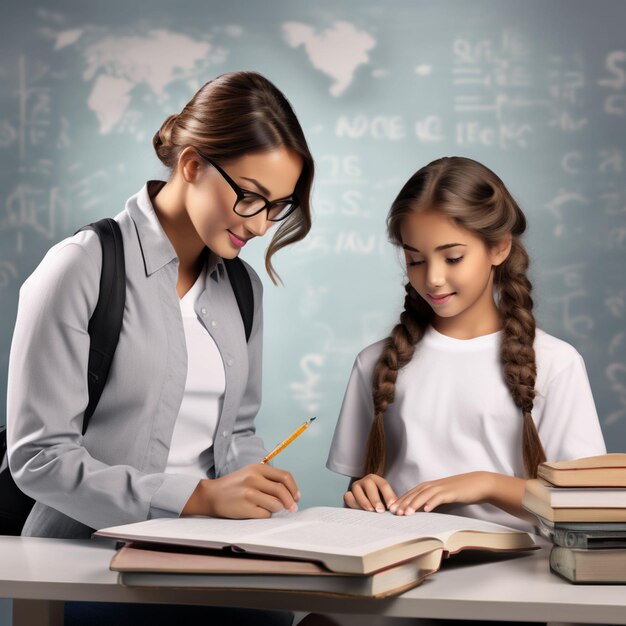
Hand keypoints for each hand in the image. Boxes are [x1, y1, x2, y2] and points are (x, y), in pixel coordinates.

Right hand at [182, 464, 299, 518]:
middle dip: (291, 502)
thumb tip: (290, 494)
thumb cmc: (235, 485)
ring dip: (277, 509)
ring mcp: (249, 493)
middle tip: (293, 508)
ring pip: (276, 504)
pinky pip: (266, 514)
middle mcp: (254, 479)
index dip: (294, 488)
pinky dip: (266, 515)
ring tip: (269, 508)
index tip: (297, 497)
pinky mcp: (245, 507)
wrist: (212, 494)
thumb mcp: (251, 474)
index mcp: (258, 468)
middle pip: (282, 491)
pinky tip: (258, 512)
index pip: (284, 476)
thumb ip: (269, 480)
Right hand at [344, 474, 397, 512]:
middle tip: (381, 510)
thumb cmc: (382, 502)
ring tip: (371, 511)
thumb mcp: (387, 500)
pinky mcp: (348, 494)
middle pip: (369, 485)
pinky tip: (358, 509)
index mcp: (377, 480)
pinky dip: (352, 502)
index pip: (383, 485)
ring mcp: (356, 486)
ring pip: (357, 490)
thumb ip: (391, 502)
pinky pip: (348, 497)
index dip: (388, 495)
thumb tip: (398, 509)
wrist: (369, 504)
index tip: (391, 506)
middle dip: (375, 499)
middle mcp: (366, 481)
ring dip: (364, 501)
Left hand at [389, 471, 493, 514]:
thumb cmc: (460, 491)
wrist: (478, 484)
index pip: (411, 493)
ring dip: (414, 503)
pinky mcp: (451, 492)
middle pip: (414, 494)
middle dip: (403, 503)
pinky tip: (427, 510)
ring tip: (406, 513)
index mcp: (429, 486)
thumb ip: (431, 501)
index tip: (391, 510)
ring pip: (424, 495)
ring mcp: (442, 488)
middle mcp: (433, 485)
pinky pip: (440, 497)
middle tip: (394, 512)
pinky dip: (432, 502)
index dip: (401, 500)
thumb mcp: (443, 496)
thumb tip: (421, 512)